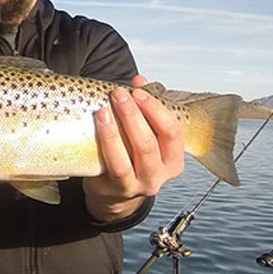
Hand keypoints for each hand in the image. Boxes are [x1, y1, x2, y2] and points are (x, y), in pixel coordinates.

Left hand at [83, 75, 184, 222]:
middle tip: (118, 95)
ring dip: (118, 128)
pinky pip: (115, 165)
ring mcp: (140, 185)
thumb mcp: (143, 134)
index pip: (173, 131)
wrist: (112, 192)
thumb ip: (144, 108)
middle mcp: (160, 175)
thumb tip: (139, 80)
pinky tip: (99, 125)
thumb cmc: (129, 156)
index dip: (156, 109)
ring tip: (104, 109)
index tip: (138, 91)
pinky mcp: (119, 189)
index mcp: (173, 159)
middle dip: (134, 114)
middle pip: (150, 142)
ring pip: (133, 155)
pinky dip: (108, 142)